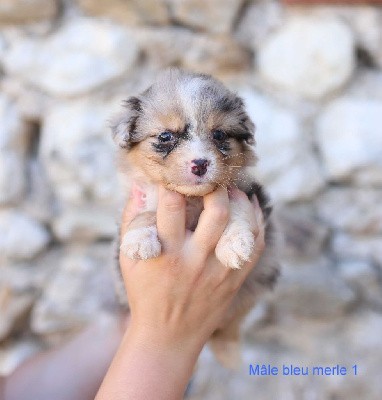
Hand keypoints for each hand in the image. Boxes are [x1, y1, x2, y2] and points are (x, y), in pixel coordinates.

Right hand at [120, 185, 264, 351]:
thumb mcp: (130, 259)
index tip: (176, 172)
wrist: (168, 336)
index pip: (171, 205)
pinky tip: (250, 207)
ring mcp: (218, 272)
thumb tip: (141, 187)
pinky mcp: (234, 280)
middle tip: (210, 178)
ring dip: (239, 200)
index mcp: (164, 253)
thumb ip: (132, 221)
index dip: (174, 182)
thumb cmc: (145, 293)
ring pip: (240, 226)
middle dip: (214, 187)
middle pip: (215, 212)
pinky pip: (255, 245)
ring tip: (231, 190)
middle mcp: (194, 261)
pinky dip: (256, 221)